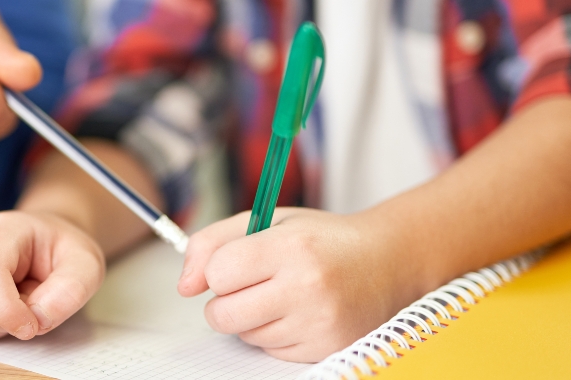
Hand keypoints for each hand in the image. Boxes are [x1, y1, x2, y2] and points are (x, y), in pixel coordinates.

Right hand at [0, 211, 104, 340]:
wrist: (40, 239)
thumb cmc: (60, 250)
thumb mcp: (86, 265)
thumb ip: (72, 290)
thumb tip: (38, 319)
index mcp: (1, 229)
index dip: (7, 309)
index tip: (33, 326)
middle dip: (11, 320)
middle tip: (32, 298)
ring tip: (15, 299)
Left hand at [178, 209, 411, 361]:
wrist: (386, 263)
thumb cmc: (320, 239)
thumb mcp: (267, 220)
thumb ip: (214, 242)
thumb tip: (184, 285)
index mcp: (290, 247)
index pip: (219, 272)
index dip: (217, 269)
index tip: (235, 263)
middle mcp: (306, 287)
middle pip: (223, 313)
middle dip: (224, 300)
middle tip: (249, 284)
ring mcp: (318, 323)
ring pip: (244, 334)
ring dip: (250, 318)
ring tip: (281, 294)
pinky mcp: (326, 348)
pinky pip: (270, 350)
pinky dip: (274, 334)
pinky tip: (298, 312)